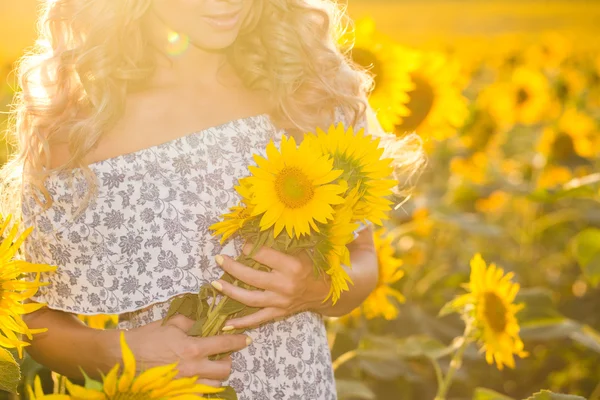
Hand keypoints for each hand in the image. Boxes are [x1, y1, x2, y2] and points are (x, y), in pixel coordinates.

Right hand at [125, 315, 250, 386]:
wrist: (120, 359)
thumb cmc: (145, 338)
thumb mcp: (169, 323)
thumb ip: (190, 322)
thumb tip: (204, 321)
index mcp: (192, 348)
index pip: (224, 345)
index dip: (238, 341)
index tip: (246, 339)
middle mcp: (192, 369)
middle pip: (224, 370)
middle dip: (227, 361)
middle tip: (223, 355)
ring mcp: (185, 385)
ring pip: (214, 385)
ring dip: (216, 375)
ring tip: (210, 366)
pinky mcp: (177, 394)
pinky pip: (198, 393)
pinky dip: (202, 386)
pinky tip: (197, 378)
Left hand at [211, 243, 331, 329]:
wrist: (325, 291)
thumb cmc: (311, 266)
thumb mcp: (301, 250)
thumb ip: (279, 243)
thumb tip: (253, 232)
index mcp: (293, 266)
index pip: (263, 255)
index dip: (249, 247)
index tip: (242, 243)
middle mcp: (286, 285)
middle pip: (252, 277)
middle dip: (232, 268)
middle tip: (219, 259)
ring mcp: (281, 302)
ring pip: (250, 299)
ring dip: (230, 292)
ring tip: (215, 284)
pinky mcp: (279, 313)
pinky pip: (257, 319)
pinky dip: (241, 323)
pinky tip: (226, 323)